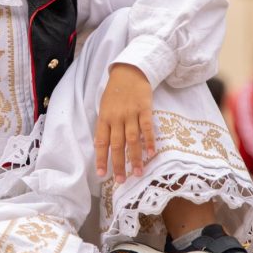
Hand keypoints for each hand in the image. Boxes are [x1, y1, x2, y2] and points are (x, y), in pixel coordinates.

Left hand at [94, 64, 154, 182]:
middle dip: (118, 164)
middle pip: (117, 144)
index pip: (101, 142)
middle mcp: (116, 117)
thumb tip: (102, 145)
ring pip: (132, 139)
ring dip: (135, 158)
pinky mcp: (145, 109)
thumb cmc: (115, 91)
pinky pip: (147, 128)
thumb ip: (105, 125)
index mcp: (104, 117)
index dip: (101, 158)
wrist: (130, 71)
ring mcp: (131, 113)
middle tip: (121, 181)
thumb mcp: (104, 106)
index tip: (102, 174)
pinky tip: (151, 153)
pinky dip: (149, 141)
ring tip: (138, 173)